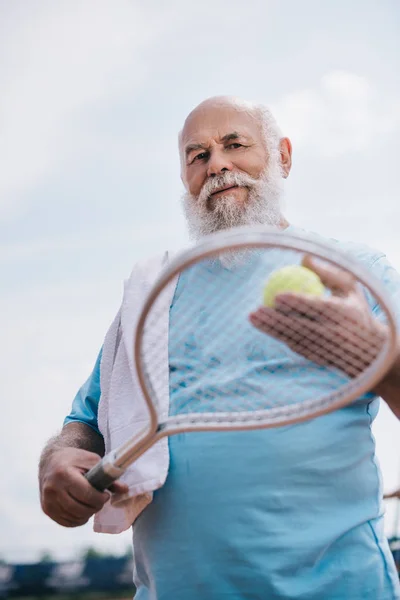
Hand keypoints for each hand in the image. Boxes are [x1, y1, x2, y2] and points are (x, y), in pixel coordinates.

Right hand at [40, 447, 128, 527]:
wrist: (51, 461)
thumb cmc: (75, 460)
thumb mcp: (92, 462)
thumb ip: (108, 477)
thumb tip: (125, 490)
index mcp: (63, 474)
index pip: (86, 495)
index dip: (100, 498)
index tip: (106, 495)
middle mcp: (52, 489)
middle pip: (80, 509)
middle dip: (95, 507)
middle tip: (101, 500)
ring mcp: (47, 501)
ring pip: (74, 517)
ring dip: (88, 514)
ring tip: (92, 503)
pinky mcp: (46, 509)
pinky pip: (66, 522)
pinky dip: (78, 519)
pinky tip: (83, 509)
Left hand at [249, 255, 386, 377]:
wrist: (371, 349)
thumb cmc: (356, 309)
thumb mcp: (349, 287)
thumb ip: (327, 272)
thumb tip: (303, 257)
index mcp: (344, 314)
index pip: (317, 308)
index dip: (297, 303)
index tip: (277, 296)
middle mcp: (334, 334)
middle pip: (299, 326)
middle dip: (275, 320)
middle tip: (256, 309)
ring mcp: (325, 349)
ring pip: (292, 338)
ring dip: (270, 329)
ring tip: (252, 317)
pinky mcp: (317, 358)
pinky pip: (295, 345)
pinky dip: (280, 335)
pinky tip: (264, 326)